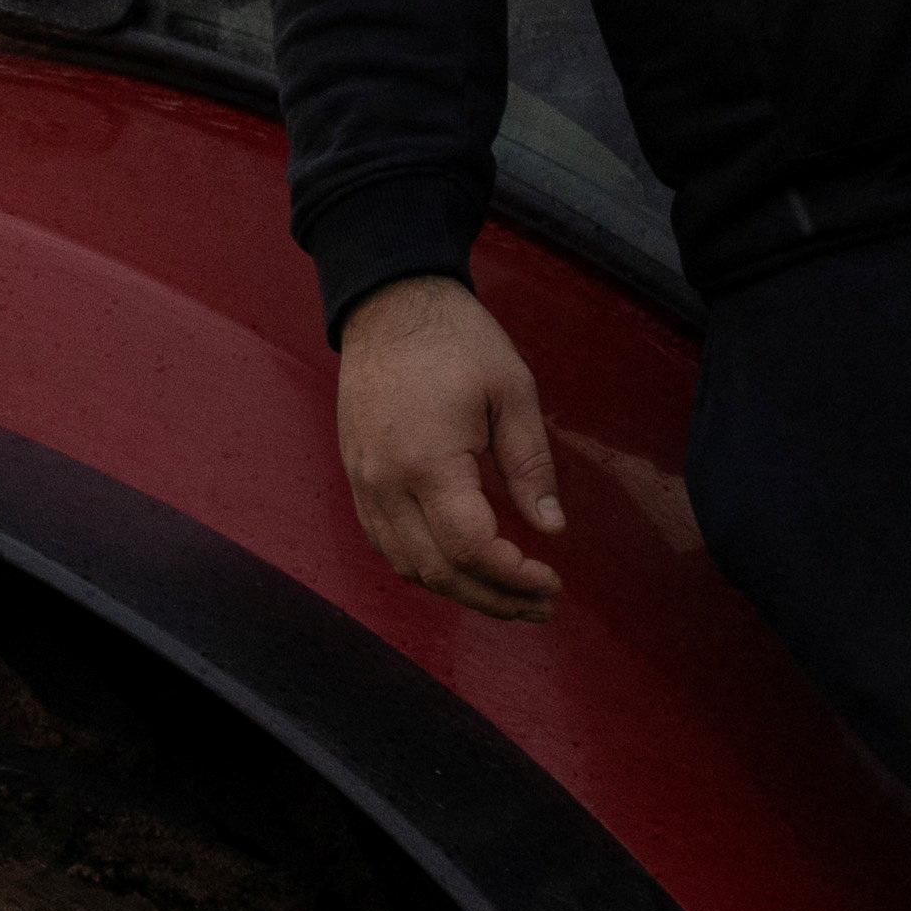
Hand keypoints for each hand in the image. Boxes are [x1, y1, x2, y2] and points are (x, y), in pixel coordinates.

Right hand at [335, 275, 566, 617]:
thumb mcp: (513, 392)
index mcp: (428, 462)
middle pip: (437, 571)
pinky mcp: (356, 479)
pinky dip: (426, 568)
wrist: (389, 306)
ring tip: (512, 595)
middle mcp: (385, 483)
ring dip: (460, 591)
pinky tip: (465, 569)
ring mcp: (363, 484)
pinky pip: (386, 543)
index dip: (515, 578)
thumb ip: (532, 466)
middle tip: (543, 604)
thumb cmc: (456, 341)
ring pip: (407, 566)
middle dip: (494, 599)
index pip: (471, 548)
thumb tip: (551, 528)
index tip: (553, 582)